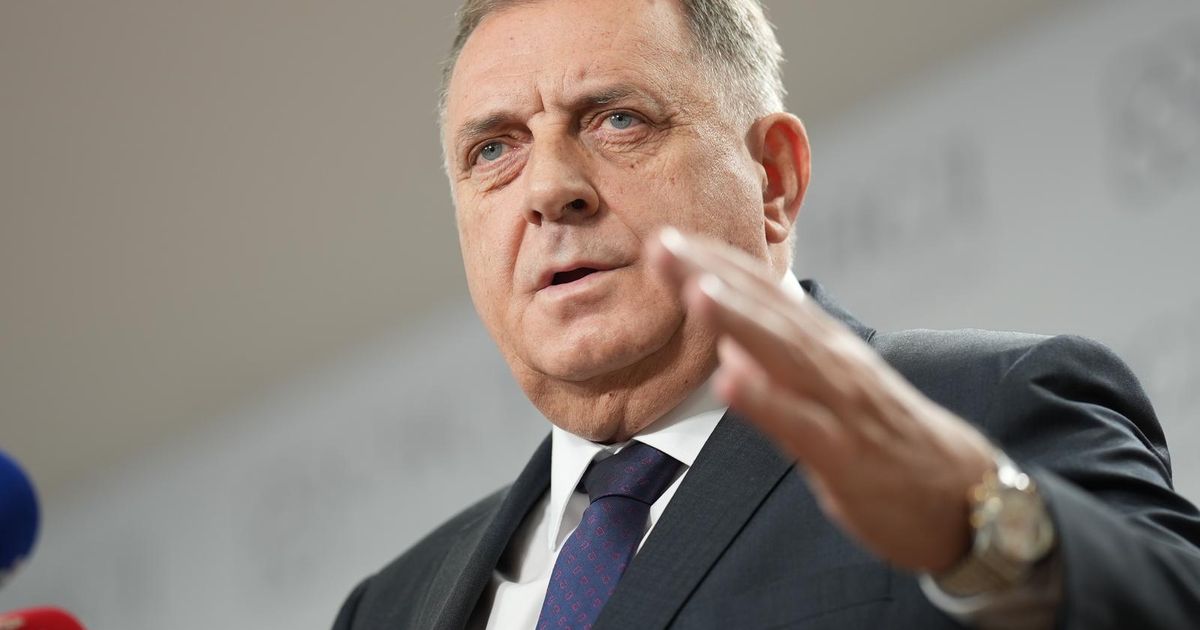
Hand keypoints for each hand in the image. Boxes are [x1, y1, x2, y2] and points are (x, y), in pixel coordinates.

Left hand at [647, 227, 994, 572]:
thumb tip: (733, 335)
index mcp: (825, 347)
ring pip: (785, 355)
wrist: (964, 496)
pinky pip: (801, 425)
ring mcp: (841, 405)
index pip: (766, 294)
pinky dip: (766, 400)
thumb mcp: (832, 389)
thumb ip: (785, 360)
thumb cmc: (889, 439)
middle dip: (712, 275)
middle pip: (767, 311)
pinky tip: (729, 378)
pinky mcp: (846, 454)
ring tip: (695, 291)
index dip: (717, 264)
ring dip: (739, 320)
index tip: (667, 238)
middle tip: (661, 244)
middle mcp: (834, 363)